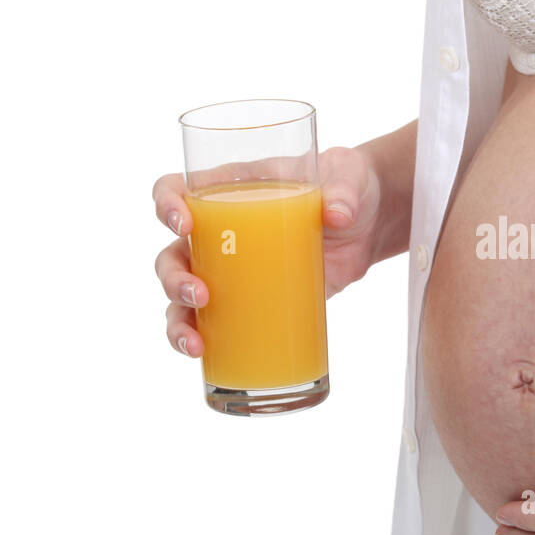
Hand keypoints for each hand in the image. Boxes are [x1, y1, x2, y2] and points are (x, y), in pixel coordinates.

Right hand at [151, 146, 383, 356]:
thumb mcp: (349, 178)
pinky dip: (201, 338)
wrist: (368, 225)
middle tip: (200, 295)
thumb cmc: (348, 187)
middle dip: (174, 278)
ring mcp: (232, 269)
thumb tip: (339, 215)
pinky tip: (203, 356)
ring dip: (178, 320)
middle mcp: (218, 231)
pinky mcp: (253, 299)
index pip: (174, 189)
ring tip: (196, 343)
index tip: (183, 224)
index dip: (166, 205)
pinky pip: (212, 321)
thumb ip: (344, 192)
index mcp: (228, 190)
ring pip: (182, 295)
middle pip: (173, 254)